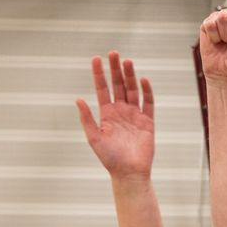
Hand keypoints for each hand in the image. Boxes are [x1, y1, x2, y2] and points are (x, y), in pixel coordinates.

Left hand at [76, 52, 155, 178]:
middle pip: (118, 85)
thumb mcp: (94, 137)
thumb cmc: (110, 159)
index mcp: (106, 114)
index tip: (96, 59)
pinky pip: (148, 102)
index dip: (99, 74)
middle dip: (115, 69)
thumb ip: (87, 118)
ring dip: (130, 75)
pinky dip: (146, 91)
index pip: (102, 88)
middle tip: (113, 53)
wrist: (129, 173)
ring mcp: (135, 115)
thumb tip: (77, 99)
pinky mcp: (148, 121)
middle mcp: (120, 111)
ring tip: (126, 61)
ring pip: (132, 90)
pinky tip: (143, 80)